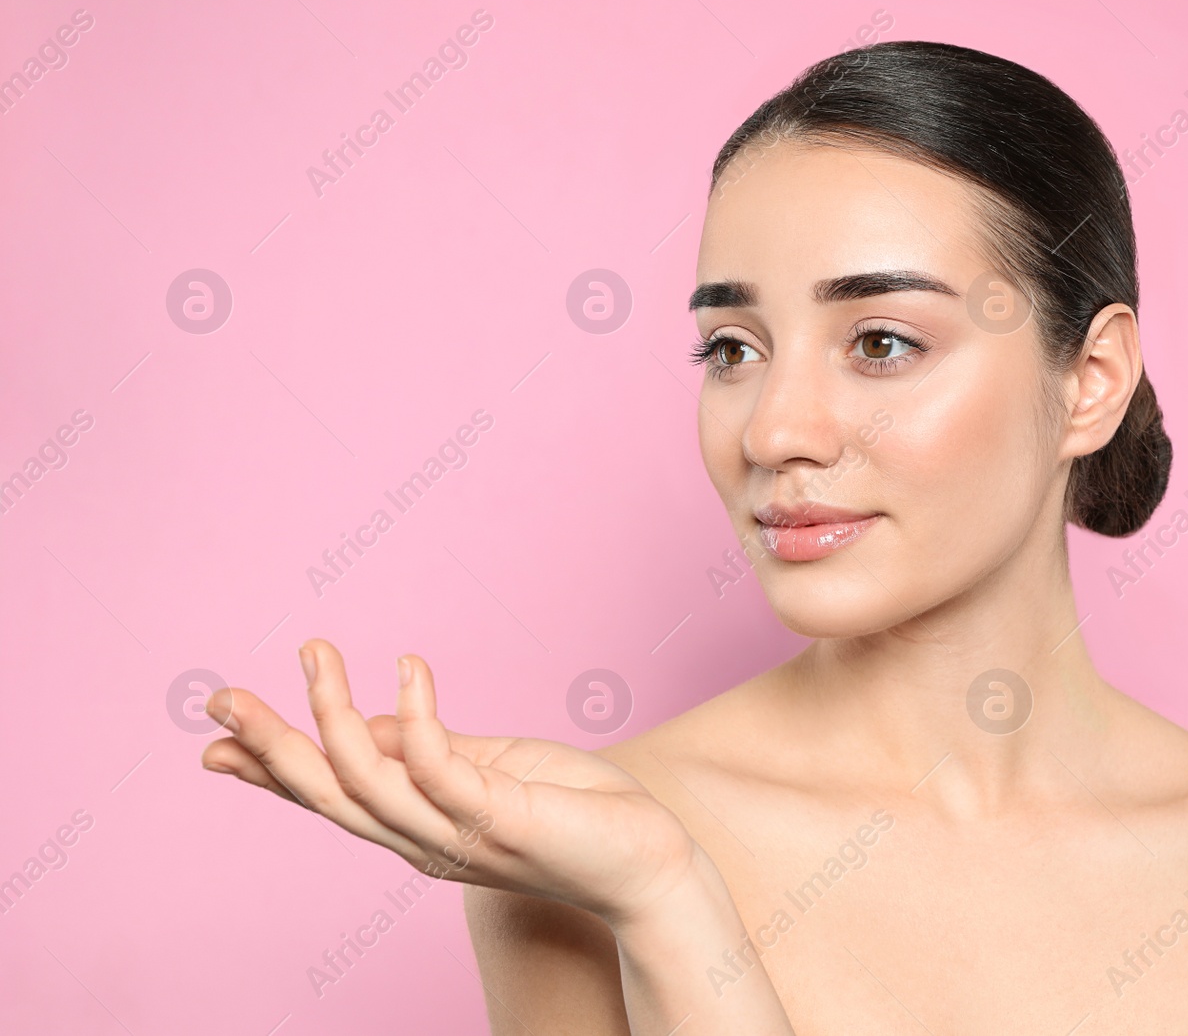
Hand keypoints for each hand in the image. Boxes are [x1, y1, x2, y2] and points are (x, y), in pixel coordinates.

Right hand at [200, 638, 700, 925]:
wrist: (647, 863)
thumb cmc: (574, 811)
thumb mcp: (489, 769)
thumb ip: (428, 748)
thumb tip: (369, 716)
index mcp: (416, 825)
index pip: (327, 796)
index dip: (268, 769)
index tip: (213, 736)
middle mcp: (423, 839)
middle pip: (324, 796)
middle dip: (269, 746)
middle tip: (221, 696)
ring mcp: (457, 833)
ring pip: (364, 783)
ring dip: (330, 716)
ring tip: (314, 651)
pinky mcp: (499, 818)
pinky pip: (440, 767)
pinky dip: (417, 714)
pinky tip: (411, 664)